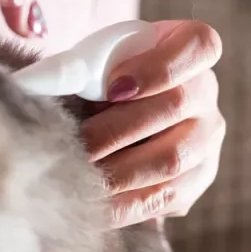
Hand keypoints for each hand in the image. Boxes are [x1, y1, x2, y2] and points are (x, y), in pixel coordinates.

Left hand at [81, 21, 225, 227]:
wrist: (118, 115)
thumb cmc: (104, 79)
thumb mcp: (97, 60)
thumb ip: (81, 66)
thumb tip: (43, 85)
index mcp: (192, 49)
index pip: (198, 46)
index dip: (157, 67)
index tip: (112, 86)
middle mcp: (206, 93)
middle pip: (177, 105)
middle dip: (117, 128)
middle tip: (76, 144)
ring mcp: (207, 139)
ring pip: (172, 158)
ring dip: (118, 172)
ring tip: (79, 176)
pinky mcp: (196, 180)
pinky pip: (166, 198)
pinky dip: (125, 205)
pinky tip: (92, 205)